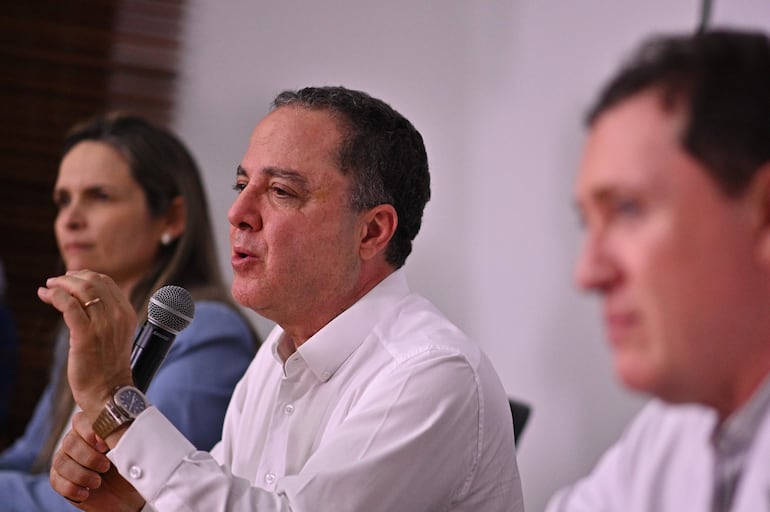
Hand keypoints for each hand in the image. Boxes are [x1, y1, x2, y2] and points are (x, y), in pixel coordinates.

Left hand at [37, 270, 135, 419]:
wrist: (109, 391)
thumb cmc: (108, 366)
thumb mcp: (116, 335)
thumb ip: (108, 315)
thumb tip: (85, 299)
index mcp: (127, 313)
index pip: (107, 282)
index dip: (85, 276)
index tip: (70, 279)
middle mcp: (118, 315)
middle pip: (94, 281)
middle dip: (71, 277)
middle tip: (56, 282)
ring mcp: (103, 325)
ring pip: (81, 289)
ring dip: (61, 284)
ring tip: (49, 287)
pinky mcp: (85, 334)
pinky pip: (68, 305)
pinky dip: (54, 295)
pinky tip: (45, 295)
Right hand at [51, 412, 145, 511]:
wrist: (127, 495)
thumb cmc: (130, 468)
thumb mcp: (130, 451)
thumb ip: (119, 437)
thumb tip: (111, 435)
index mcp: (93, 428)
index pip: (81, 420)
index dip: (90, 432)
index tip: (105, 446)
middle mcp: (77, 440)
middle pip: (70, 442)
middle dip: (89, 457)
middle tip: (106, 467)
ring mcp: (66, 458)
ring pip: (61, 461)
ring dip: (81, 474)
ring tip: (97, 482)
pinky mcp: (60, 478)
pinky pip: (56, 480)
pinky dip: (71, 488)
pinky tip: (86, 493)